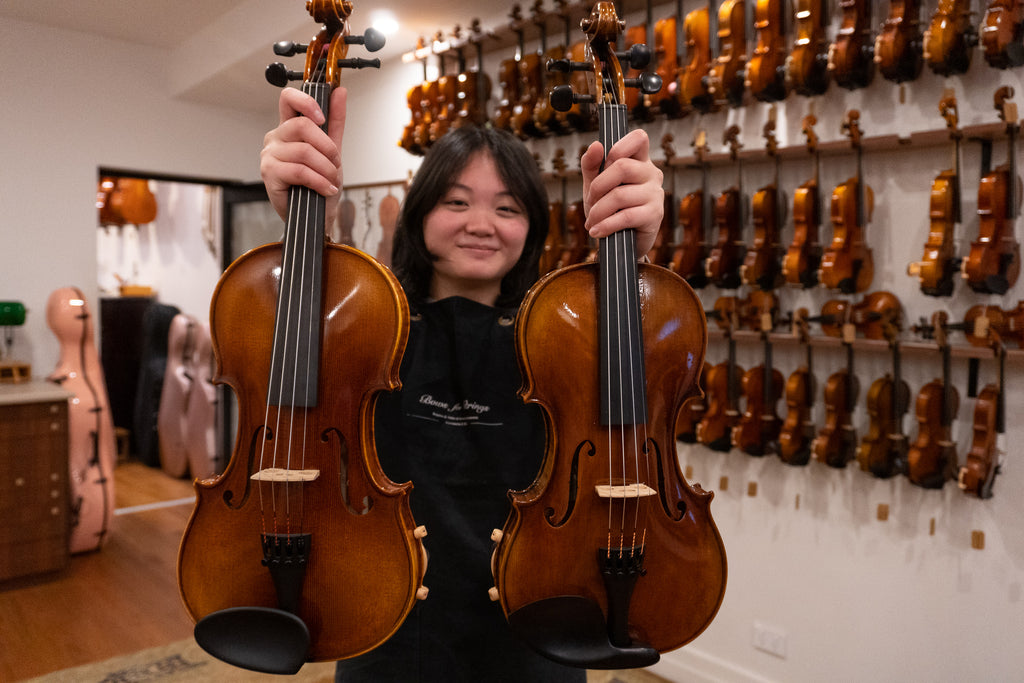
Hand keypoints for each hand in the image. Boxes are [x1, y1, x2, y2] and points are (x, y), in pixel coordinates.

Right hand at [260, 86, 346, 223]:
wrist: (318, 215)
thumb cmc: (321, 183)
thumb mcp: (333, 150)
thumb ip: (335, 122)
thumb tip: (340, 92)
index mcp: (288, 128)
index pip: (288, 99)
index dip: (306, 102)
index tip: (322, 117)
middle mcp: (276, 138)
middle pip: (302, 126)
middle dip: (327, 147)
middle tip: (335, 163)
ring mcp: (270, 155)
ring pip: (304, 151)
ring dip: (326, 169)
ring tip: (331, 181)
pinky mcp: (269, 173)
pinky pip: (300, 171)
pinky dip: (319, 181)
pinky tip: (326, 189)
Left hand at [580, 128, 664, 255]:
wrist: (620, 243)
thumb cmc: (609, 209)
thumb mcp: (595, 185)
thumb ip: (591, 165)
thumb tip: (596, 145)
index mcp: (639, 161)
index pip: (638, 138)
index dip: (618, 147)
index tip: (605, 163)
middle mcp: (652, 174)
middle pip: (622, 166)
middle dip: (598, 186)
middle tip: (591, 201)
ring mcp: (656, 194)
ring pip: (620, 195)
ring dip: (598, 211)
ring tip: (592, 222)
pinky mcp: (655, 215)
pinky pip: (626, 216)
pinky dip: (606, 225)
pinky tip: (596, 231)